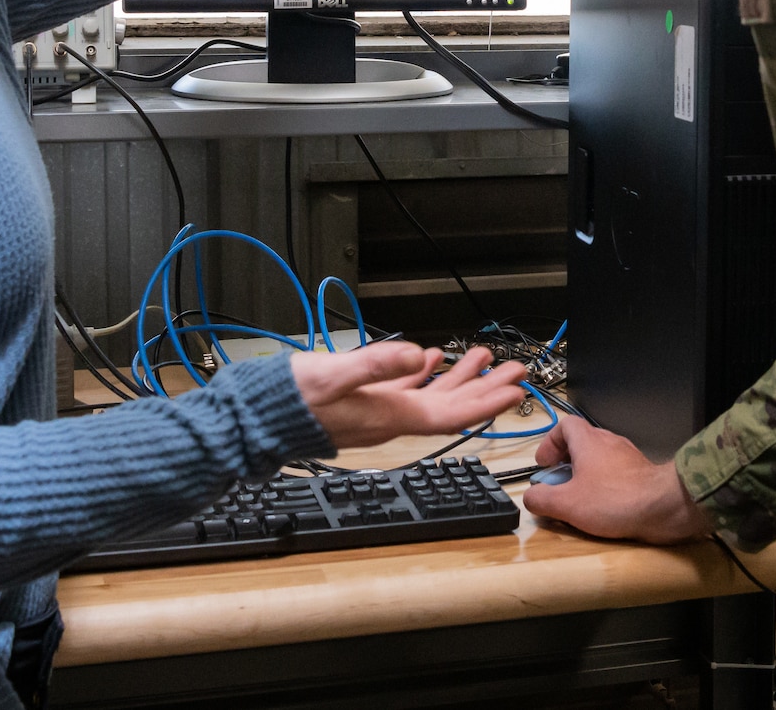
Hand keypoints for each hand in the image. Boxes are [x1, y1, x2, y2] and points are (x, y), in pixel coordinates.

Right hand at [289, 343, 526, 450]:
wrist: (259, 418)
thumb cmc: (293, 402)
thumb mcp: (336, 377)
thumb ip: (377, 366)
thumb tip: (415, 356)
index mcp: (391, 417)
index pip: (452, 414)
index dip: (487, 403)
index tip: (515, 390)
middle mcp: (391, 418)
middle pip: (451, 407)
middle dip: (486, 388)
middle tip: (516, 370)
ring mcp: (379, 411)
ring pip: (432, 397)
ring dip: (460, 378)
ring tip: (484, 357)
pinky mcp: (364, 402)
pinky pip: (405, 391)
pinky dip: (422, 374)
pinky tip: (427, 359)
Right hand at [521, 415, 711, 542]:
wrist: (663, 506)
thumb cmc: (614, 500)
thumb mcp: (567, 504)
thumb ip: (542, 500)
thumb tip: (530, 498)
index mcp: (588, 441)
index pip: (564, 426)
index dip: (550, 443)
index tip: (544, 464)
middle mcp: (608, 441)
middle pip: (581, 442)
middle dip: (565, 462)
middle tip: (559, 483)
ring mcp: (627, 455)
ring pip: (599, 457)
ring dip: (585, 473)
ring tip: (579, 497)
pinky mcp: (641, 472)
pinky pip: (616, 472)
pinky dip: (604, 484)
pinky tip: (603, 505)